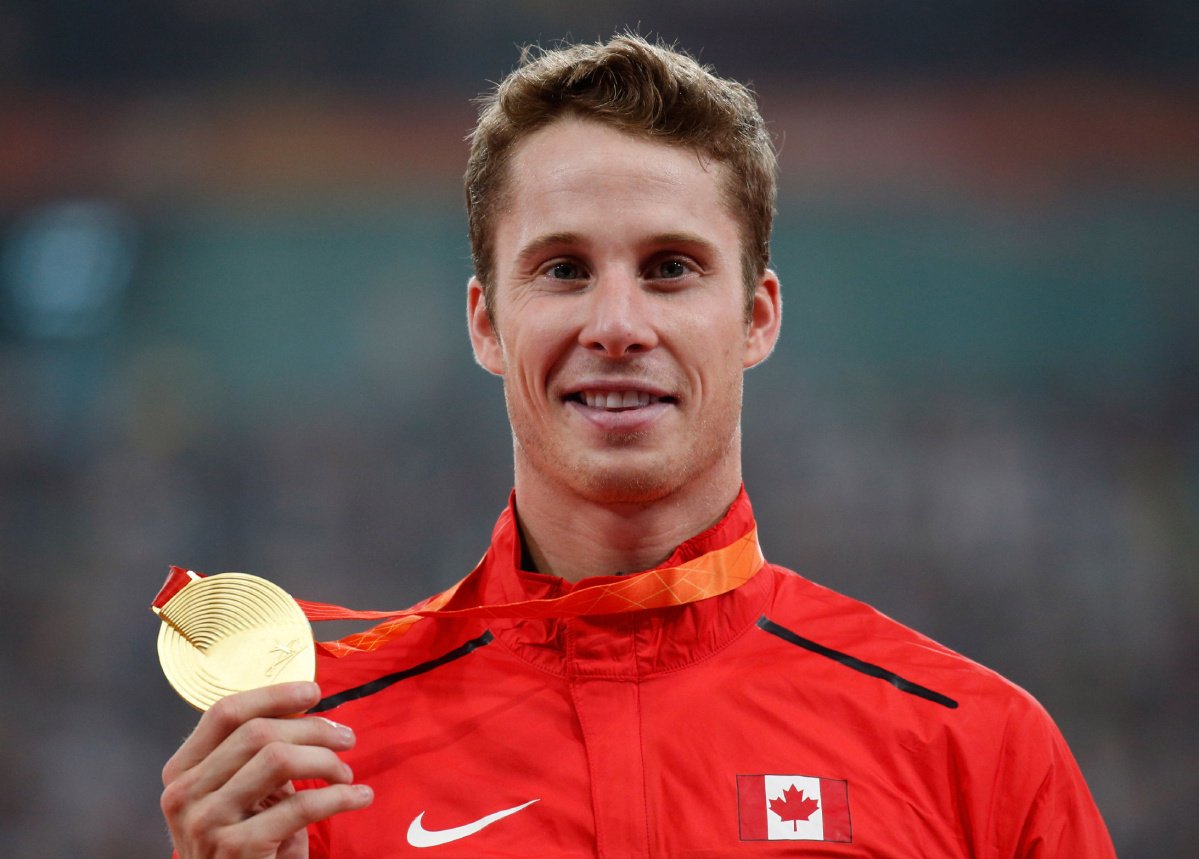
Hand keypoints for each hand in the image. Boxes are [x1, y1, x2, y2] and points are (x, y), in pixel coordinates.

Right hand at [161, 681, 373, 858]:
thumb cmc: (245, 842)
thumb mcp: (242, 793)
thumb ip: (257, 755)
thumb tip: (305, 707)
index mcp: (181, 770)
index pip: (225, 713)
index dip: (273, 695)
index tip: (314, 691)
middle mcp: (183, 794)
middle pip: (257, 732)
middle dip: (312, 728)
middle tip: (347, 738)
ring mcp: (206, 823)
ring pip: (278, 759)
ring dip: (326, 760)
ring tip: (347, 773)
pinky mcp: (236, 849)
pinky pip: (300, 806)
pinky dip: (339, 796)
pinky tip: (359, 797)